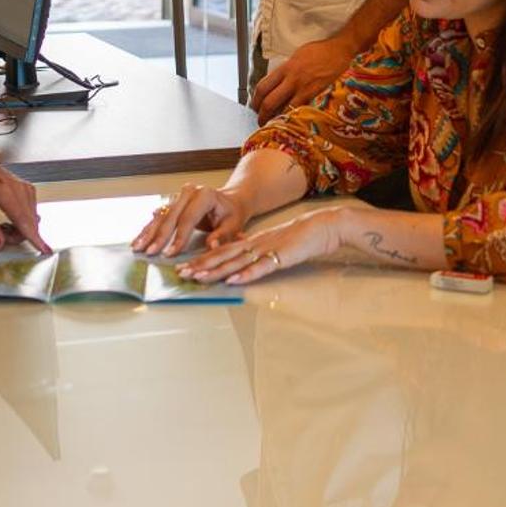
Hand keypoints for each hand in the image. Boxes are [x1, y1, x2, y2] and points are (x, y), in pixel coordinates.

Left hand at [0, 139, 47, 253]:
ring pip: (31, 219)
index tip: (46, 249)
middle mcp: (19, 188)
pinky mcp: (28, 190)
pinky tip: (10, 219)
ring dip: (19, 229)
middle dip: (17, 236)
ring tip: (1, 226)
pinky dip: (22, 221)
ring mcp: (26, 188)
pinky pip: (31, 212)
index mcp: (3, 192)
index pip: (22, 221)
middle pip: (29, 223)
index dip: (34, 238)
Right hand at [130, 183, 250, 256]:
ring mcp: (178, 196)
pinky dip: (148, 229)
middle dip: (159, 236)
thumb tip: (211, 246)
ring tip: (137, 247)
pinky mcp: (172, 202)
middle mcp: (189, 192)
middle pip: (171, 216)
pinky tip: (138, 240)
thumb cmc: (232, 214)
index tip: (171, 253)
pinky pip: (158, 217)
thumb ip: (223, 236)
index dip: (179, 237)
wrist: (230, 201)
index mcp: (205, 195)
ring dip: (148, 233)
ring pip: (161, 216)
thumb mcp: (233, 225)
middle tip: (149, 252)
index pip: (189, 218)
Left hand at [177, 208, 342, 285]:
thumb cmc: (301, 236)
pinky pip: (261, 267)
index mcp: (253, 241)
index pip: (222, 251)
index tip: (185, 267)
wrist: (324, 226)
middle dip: (201, 265)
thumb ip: (257, 249)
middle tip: (182, 274)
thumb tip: (241, 256)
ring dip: (217, 270)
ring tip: (199, 278)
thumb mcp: (274, 243)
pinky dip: (246, 274)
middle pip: (224, 256)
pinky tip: (234, 280)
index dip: (203, 260)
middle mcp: (255, 244)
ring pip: (237, 261)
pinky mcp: (281, 257)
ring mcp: (267, 250)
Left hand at [251, 32, 357, 121]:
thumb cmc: (320, 51)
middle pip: (269, 102)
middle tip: (261, 120)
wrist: (340, 50)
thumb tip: (277, 82)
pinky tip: (293, 121)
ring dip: (277, 119)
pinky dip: (295, 117)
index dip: (255, 100)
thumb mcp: (297, 56)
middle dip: (262, 114)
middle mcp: (292, 79)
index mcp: (286, 68)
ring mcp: (305, 89)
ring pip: (284, 109)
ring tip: (275, 124)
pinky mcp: (317, 95)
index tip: (255, 106)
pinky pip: (301, 110)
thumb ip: (286, 70)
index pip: (263, 87)